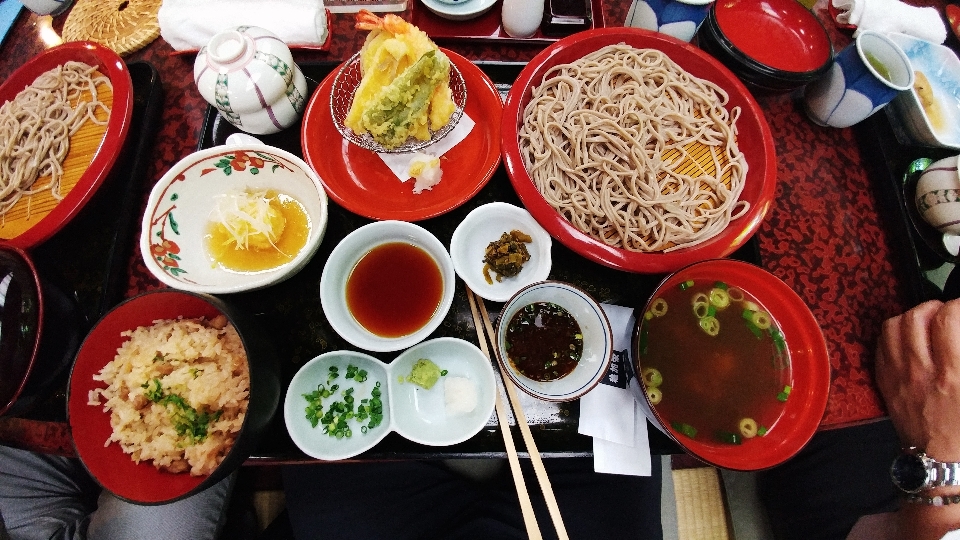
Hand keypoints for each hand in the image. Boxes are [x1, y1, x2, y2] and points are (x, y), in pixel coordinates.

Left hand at [875, 299, 959, 460]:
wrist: (943, 464)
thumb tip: (959, 328)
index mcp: (953, 375)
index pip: (947, 319)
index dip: (959, 306)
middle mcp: (920, 372)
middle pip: (915, 317)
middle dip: (935, 306)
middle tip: (949, 313)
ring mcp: (897, 377)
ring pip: (892, 326)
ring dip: (912, 316)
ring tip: (928, 322)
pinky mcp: (885, 383)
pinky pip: (881, 346)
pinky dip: (894, 335)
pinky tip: (909, 339)